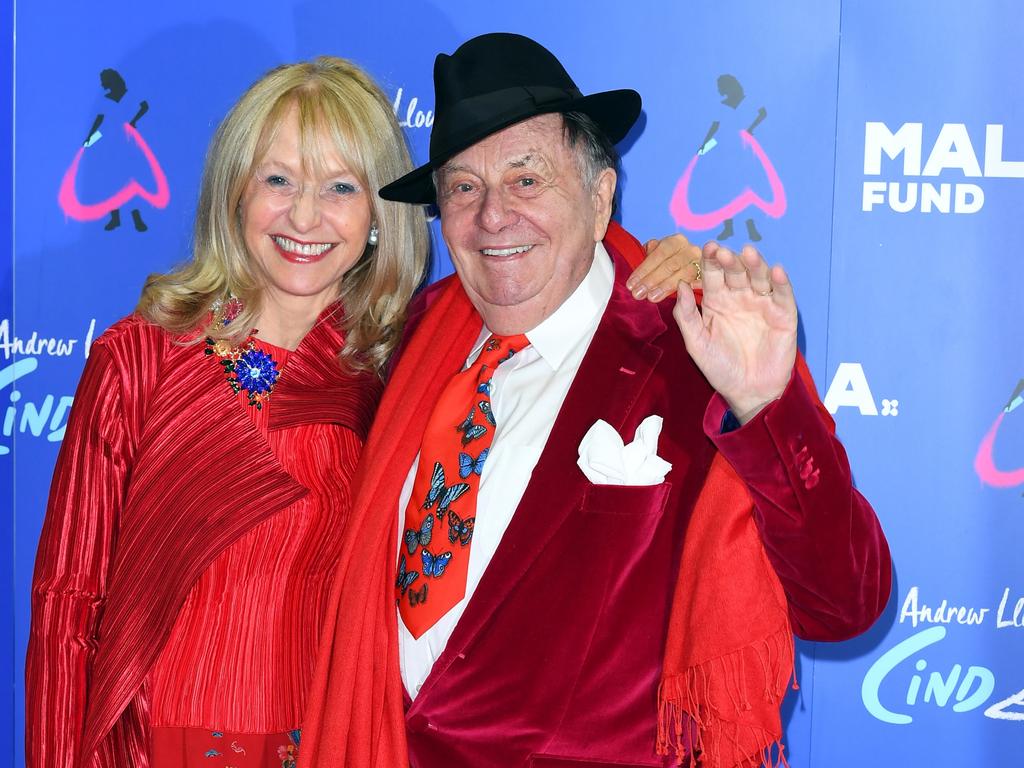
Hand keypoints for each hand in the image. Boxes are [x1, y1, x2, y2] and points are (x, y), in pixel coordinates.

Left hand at [626, 234, 701, 301]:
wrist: (685, 269)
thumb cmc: (665, 265)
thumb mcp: (655, 259)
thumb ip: (648, 259)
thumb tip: (640, 267)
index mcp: (676, 241)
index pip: (659, 254)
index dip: (644, 269)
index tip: (631, 284)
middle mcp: (690, 250)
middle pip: (671, 264)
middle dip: (652, 280)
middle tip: (638, 294)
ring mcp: (700, 264)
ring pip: (684, 275)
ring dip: (665, 287)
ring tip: (651, 298)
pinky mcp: (706, 277)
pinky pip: (698, 284)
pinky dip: (687, 291)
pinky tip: (675, 298)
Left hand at [672, 242, 796, 423]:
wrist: (748, 392)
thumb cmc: (720, 367)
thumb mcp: (697, 343)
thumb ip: (686, 315)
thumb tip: (680, 284)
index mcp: (717, 300)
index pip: (713, 274)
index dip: (711, 261)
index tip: (707, 249)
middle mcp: (740, 297)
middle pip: (736, 271)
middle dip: (730, 261)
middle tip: (723, 252)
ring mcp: (762, 304)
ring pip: (760, 277)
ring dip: (755, 264)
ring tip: (749, 253)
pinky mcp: (783, 314)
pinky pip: (783, 295)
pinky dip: (781, 282)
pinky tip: (776, 271)